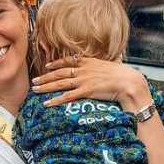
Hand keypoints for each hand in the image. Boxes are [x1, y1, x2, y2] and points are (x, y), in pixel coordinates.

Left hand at [31, 56, 150, 109]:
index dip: (56, 63)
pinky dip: (56, 100)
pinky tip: (47, 103)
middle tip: (34, 80)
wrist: (129, 82)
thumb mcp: (111, 65)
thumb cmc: (124, 75)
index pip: (68, 60)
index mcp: (89, 61)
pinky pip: (67, 97)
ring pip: (60, 84)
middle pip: (59, 73)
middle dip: (45, 77)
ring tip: (35, 90)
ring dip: (46, 87)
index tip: (47, 66)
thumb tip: (106, 63)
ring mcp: (83, 80)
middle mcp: (83, 70)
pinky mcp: (86, 91)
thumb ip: (103, 65)